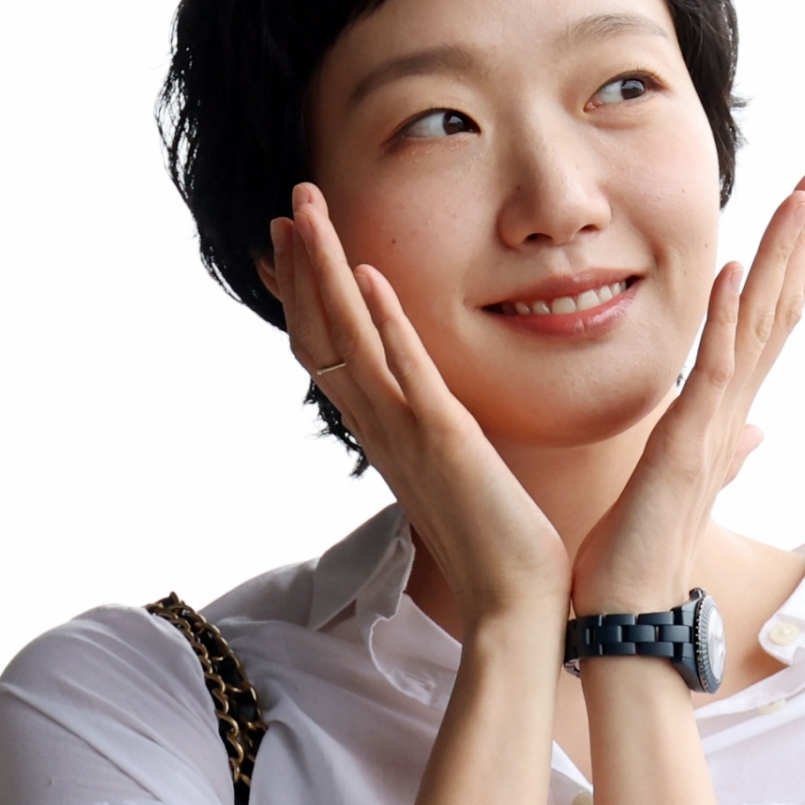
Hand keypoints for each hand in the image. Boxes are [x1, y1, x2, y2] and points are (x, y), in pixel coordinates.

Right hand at [271, 183, 570, 628]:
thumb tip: (429, 411)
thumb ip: (433, 433)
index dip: (306, 294)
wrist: (513, 601)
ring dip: (328, 271)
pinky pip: (408, 373)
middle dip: (305, 264)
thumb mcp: (454, 471)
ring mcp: (407, 433)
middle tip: (290, 203)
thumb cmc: (493, 541)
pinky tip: (374, 277)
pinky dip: (387, 324)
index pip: (327, 350)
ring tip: (309, 209)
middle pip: (321, 333)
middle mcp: (381, 428)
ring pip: (348, 338)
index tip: (291, 242)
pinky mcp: (445, 441)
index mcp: (383, 432)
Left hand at [572, 171, 804, 613]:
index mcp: (725, 412)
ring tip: (801, 198)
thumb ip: (726, 450)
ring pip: (756, 326)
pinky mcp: (686, 442)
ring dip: (779, 259)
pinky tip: (732, 269)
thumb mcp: (688, 483)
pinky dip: (722, 319)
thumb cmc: (646, 548)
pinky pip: (710, 369)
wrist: (627, 607)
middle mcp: (730, 410)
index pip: (772, 324)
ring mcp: (713, 423)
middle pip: (779, 310)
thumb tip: (758, 434)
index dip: (799, 268)